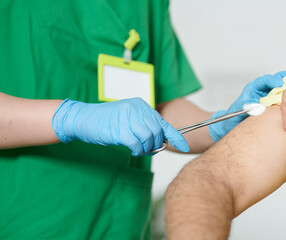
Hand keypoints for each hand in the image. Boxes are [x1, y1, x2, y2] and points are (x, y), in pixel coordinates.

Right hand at [52, 98, 188, 155]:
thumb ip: (145, 125)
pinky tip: (132, 149)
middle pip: (157, 133)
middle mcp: (137, 109)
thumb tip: (162, 140)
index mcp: (141, 105)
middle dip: (156, 145)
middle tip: (148, 149)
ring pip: (149, 139)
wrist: (84, 119)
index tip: (184, 146)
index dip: (175, 136)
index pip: (163, 122)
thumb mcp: (129, 117)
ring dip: (145, 149)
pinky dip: (137, 150)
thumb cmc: (107, 121)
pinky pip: (137, 145)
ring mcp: (128, 118)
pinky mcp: (120, 130)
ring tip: (138, 149)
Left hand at [209, 67, 285, 141]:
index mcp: (254, 89)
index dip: (272, 80)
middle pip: (277, 78)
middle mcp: (264, 90)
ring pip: (284, 84)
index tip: (279, 82)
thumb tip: (256, 104)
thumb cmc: (235, 116)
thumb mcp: (241, 109)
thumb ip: (248, 105)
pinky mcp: (277, 101)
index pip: (264, 81)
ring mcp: (271, 94)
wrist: (234, 124)